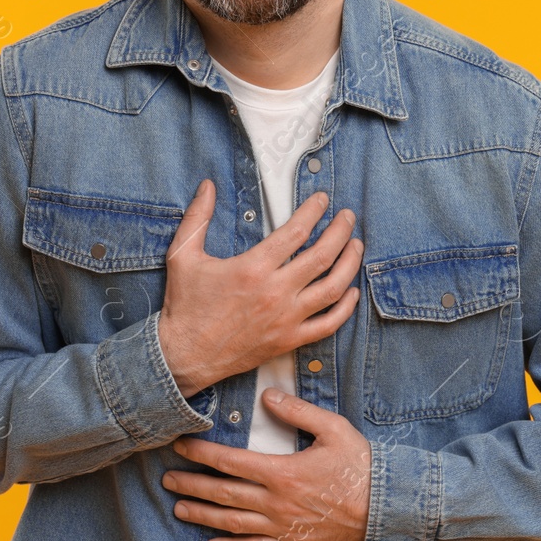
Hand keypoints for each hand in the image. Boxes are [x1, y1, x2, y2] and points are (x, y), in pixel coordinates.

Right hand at [157, 179, 363, 396]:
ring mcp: (286, 319)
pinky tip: (351, 291)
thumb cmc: (184, 305)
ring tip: (357, 246)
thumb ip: (197, 217)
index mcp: (253, 269)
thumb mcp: (183, 255)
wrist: (183, 355)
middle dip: (341, 232)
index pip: (295, 232)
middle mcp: (275, 293)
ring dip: (350, 264)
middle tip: (348, 217)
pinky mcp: (289, 341)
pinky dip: (345, 308)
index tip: (323, 200)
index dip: (313, 211)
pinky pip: (328, 325)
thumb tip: (208, 185)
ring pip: (332, 288)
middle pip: (322, 256)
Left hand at [162, 389, 371, 540]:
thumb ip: (298, 411)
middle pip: (223, 493)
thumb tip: (268, 396)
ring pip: (231, 522)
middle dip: (192, 484)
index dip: (202, 454)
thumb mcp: (334, 429)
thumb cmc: (360, 466)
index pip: (231, 462)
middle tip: (167, 479)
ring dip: (202, 515)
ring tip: (179, 507)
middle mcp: (275, 502)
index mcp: (282, 472)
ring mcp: (281, 526)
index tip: (181, 445)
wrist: (384, 508)